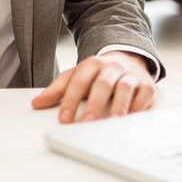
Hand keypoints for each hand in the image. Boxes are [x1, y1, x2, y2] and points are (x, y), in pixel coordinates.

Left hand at [31, 51, 155, 123]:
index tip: (64, 119)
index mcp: (91, 64)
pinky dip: (139, 104)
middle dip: (94, 105)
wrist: (127, 58)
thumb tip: (36, 104)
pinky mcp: (146, 84)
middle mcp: (111, 68)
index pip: (78, 81)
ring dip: (118, 106)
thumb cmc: (97, 73)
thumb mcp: (75, 76)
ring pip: (124, 88)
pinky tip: (132, 116)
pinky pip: (144, 93)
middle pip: (102, 85)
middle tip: (86, 123)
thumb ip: (56, 90)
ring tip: (112, 122)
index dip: (70, 100)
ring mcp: (129, 75)